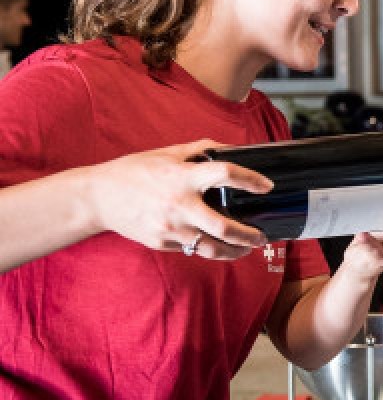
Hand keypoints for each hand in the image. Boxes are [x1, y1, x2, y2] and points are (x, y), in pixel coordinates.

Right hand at [88, 140, 270, 259]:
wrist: (98, 197)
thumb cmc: (134, 172)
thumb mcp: (167, 153)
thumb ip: (201, 149)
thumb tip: (230, 148)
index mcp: (182, 177)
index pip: (226, 174)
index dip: (251, 180)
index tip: (267, 186)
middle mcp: (178, 205)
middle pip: (224, 227)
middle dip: (249, 236)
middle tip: (262, 236)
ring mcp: (169, 228)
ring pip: (210, 248)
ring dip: (234, 252)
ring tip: (247, 249)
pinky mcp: (161, 243)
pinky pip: (191, 249)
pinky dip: (208, 249)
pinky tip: (218, 246)